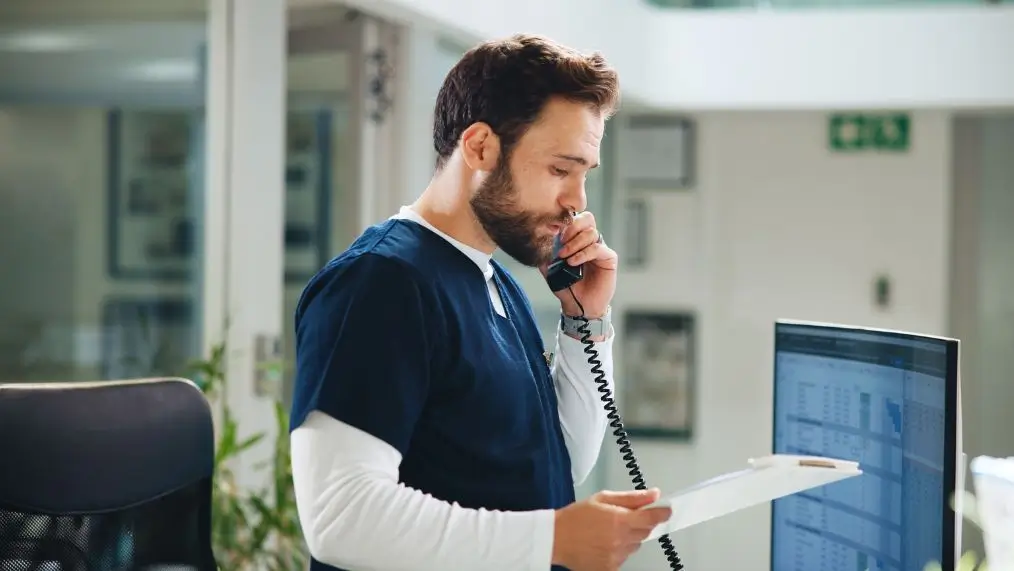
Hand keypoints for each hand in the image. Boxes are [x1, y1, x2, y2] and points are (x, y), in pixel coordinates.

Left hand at [539, 211, 616, 317]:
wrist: (578, 306)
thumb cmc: (566, 286)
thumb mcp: (549, 267)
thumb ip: (544, 253)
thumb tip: (536, 239)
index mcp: (577, 238)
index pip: (575, 218)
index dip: (564, 222)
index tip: (553, 233)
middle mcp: (590, 241)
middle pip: (587, 218)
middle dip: (571, 228)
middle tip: (561, 242)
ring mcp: (600, 248)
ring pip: (591, 232)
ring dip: (575, 243)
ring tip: (564, 256)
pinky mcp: (608, 258)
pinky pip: (597, 248)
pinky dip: (583, 253)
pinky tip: (573, 262)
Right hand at [551, 488, 671, 570]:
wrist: (556, 538)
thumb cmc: (576, 517)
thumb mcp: (603, 499)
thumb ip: (631, 498)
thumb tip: (653, 494)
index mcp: (620, 520)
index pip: (652, 517)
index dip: (662, 513)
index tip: (667, 511)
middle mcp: (620, 540)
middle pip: (645, 532)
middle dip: (640, 524)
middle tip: (623, 519)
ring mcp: (616, 556)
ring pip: (635, 546)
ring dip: (628, 538)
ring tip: (608, 532)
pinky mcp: (610, 568)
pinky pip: (624, 558)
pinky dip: (619, 550)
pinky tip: (603, 544)